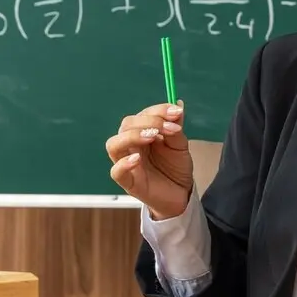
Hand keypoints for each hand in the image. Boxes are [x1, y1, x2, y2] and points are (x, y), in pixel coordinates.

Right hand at [105, 102, 192, 219]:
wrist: (182, 193)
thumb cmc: (176, 167)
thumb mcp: (180, 144)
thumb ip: (176, 126)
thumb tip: (178, 103)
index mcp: (141, 133)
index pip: (141, 115)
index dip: (158, 110)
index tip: (176, 113)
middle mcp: (130, 145)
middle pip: (126, 125)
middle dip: (149, 121)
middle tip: (169, 128)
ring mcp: (127, 163)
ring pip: (114, 144)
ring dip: (132, 136)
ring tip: (152, 136)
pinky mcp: (128, 182)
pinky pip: (116, 171)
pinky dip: (124, 163)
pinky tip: (137, 159)